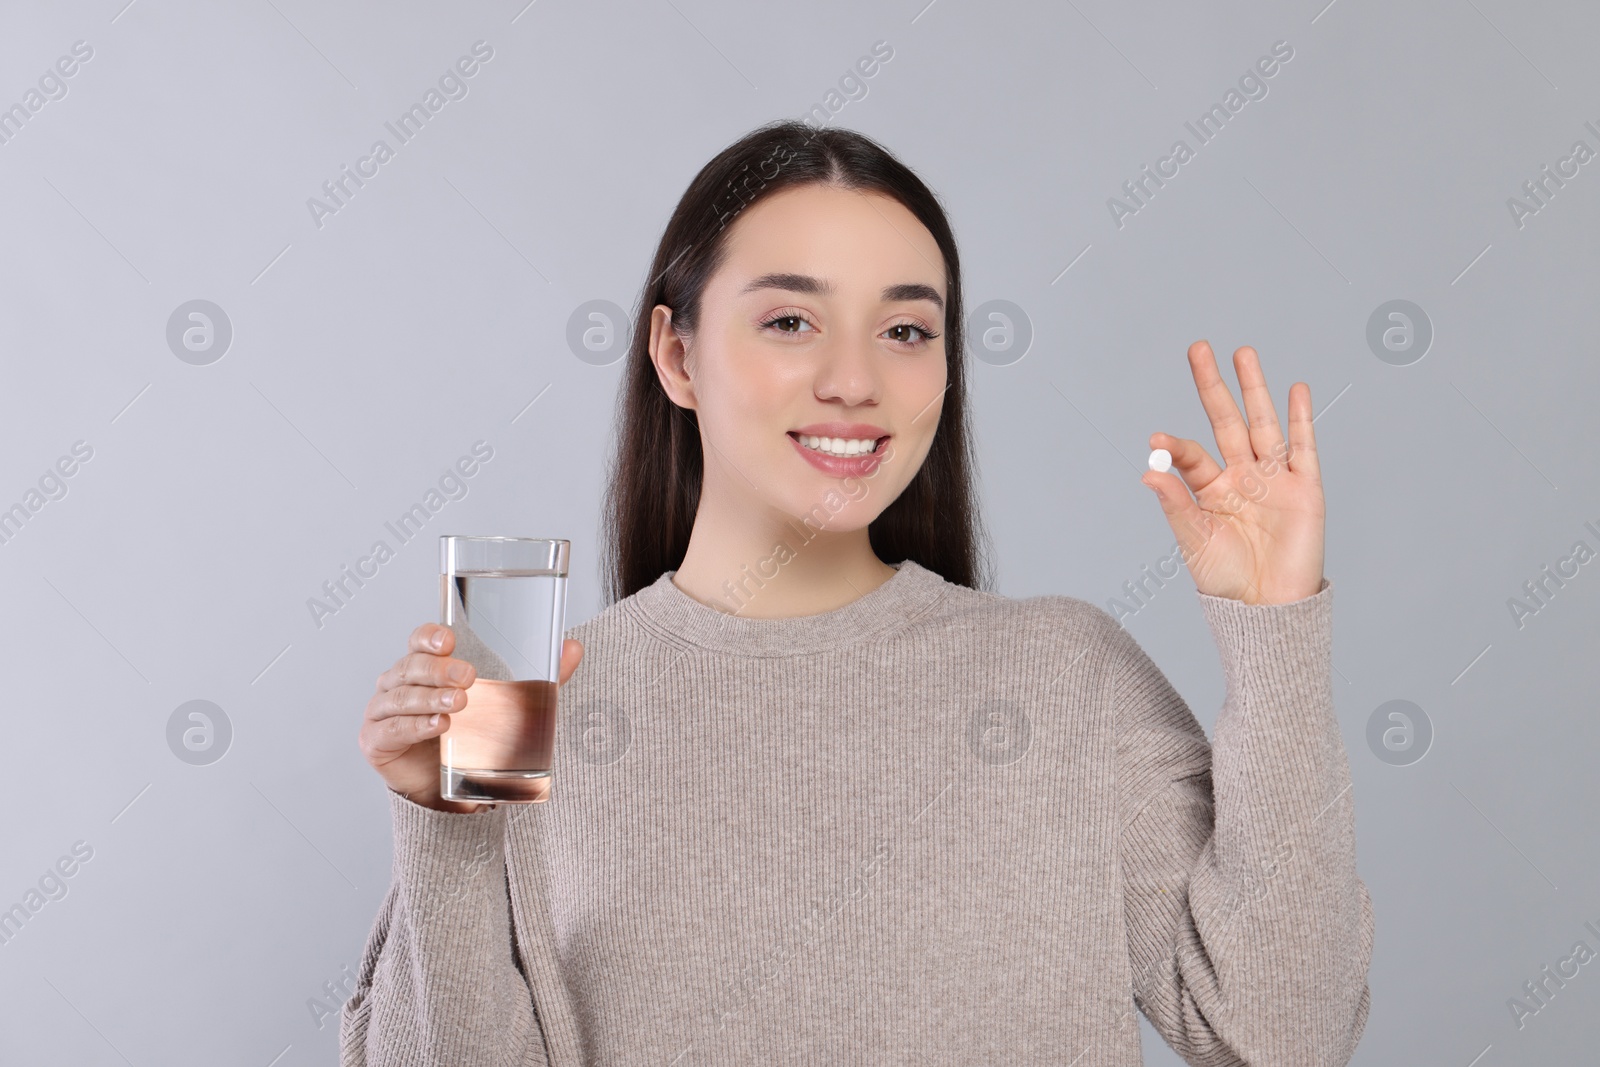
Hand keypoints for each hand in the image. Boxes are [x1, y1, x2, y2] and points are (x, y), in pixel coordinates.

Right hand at [359, 624, 584, 812]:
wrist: (451, 789)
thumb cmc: (473, 736)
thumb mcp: (509, 705)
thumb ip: (540, 678)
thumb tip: (573, 647)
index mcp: (424, 666)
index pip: (420, 640)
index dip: (430, 636)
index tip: (449, 639)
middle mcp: (398, 684)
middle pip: (410, 666)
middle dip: (438, 669)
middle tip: (468, 678)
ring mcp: (382, 711)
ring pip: (401, 696)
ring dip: (429, 698)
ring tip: (458, 705)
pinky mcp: (376, 741)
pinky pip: (391, 728)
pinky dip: (414, 726)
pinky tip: (438, 726)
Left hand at [1141, 340, 1324, 605]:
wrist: (1268, 608)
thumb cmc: (1226, 580)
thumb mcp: (1194, 540)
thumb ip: (1175, 503)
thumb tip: (1147, 471)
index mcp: (1211, 490)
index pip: (1191, 455)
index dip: (1174, 446)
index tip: (1157, 440)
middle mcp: (1242, 478)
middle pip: (1226, 422)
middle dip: (1213, 386)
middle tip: (1198, 349)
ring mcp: (1274, 480)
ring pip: (1263, 424)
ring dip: (1254, 389)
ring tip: (1242, 353)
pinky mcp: (1305, 489)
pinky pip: (1303, 446)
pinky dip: (1300, 418)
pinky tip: (1295, 389)